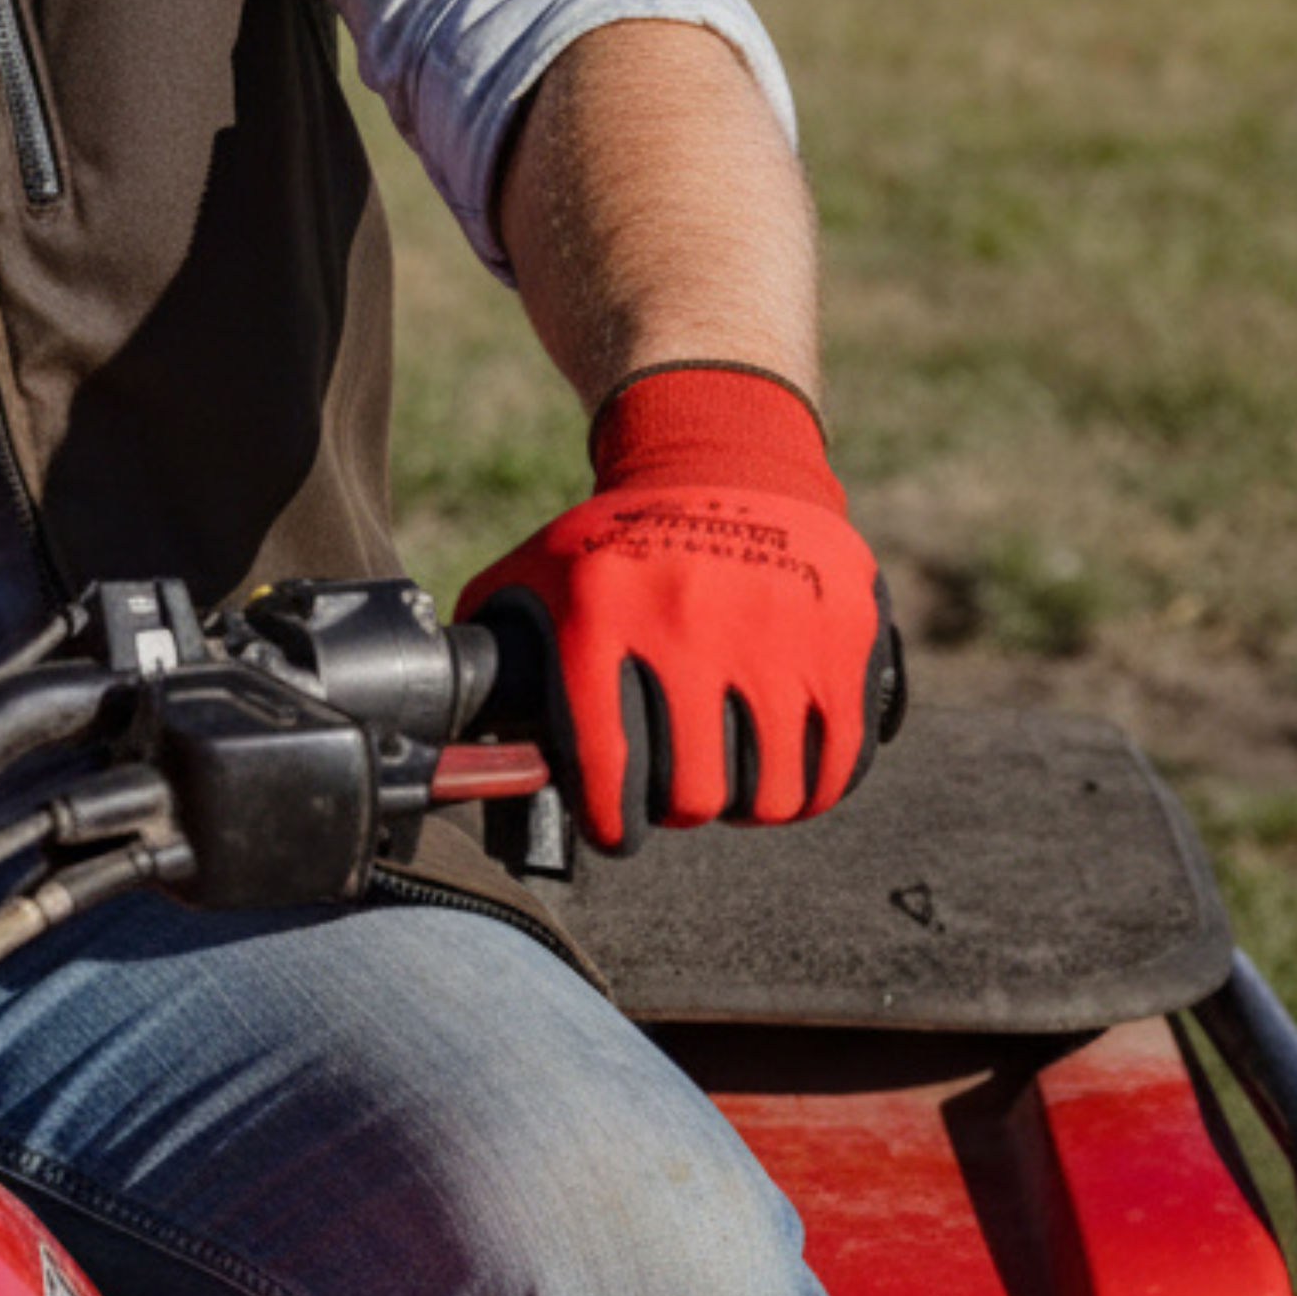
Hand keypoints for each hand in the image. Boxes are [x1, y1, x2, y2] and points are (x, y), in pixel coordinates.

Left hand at [457, 364, 892, 853]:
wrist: (723, 463)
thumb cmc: (618, 539)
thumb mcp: (539, 569)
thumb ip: (493, 640)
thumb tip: (454, 718)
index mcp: (601, 618)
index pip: (606, 764)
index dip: (611, 822)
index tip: (615, 832)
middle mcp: (688, 628)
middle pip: (694, 793)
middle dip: (680, 813)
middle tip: (675, 801)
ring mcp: (773, 637)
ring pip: (771, 792)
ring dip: (746, 806)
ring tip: (729, 788)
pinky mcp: (842, 642)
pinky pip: (837, 761)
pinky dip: (812, 789)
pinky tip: (787, 779)